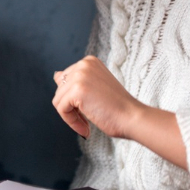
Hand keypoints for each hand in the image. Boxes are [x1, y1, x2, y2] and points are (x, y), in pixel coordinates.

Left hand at [51, 57, 188, 168]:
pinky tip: (86, 128)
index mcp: (89, 61)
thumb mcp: (94, 87)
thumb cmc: (118, 108)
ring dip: (72, 117)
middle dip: (72, 108)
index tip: (90, 109)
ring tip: (88, 124)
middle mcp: (84, 64)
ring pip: (58, 101)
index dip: (75, 100)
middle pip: (60, 90)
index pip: (66, 81)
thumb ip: (74, 81)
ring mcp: (80, 75)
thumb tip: (56, 75)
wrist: (133, 118)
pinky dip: (71, 122)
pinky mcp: (77, 89)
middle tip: (89, 119)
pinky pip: (61, 109)